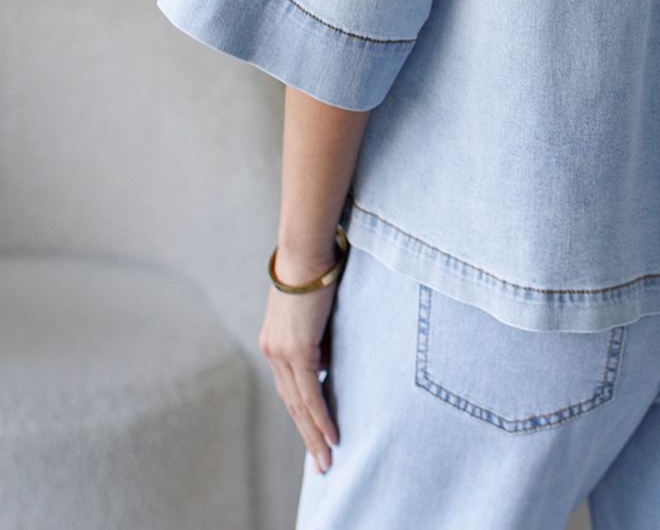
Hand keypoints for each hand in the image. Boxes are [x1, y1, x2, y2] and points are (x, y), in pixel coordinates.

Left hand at [259, 248, 341, 473]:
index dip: (302, 413)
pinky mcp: (297, 350)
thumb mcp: (313, 311)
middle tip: (322, 463)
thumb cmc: (315, 271)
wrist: (307, 251)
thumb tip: (325, 363)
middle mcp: (272, 352)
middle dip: (307, 436)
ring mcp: (282, 352)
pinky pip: (311, 393)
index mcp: (273, 342)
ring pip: (299, 405)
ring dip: (314, 435)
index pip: (288, 388)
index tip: (314, 435)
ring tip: (327, 459)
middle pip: (291, 404)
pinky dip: (320, 417)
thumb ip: (315, 338)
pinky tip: (331, 436)